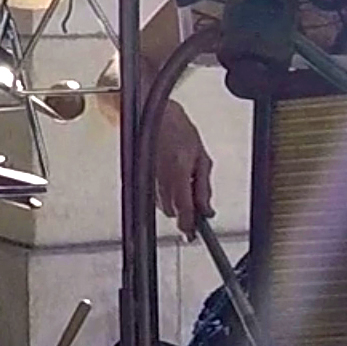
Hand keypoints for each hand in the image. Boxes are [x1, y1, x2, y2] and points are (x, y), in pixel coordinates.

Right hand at [154, 98, 213, 238]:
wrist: (149, 112)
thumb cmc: (175, 126)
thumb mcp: (201, 155)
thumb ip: (204, 185)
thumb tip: (207, 208)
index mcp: (178, 172)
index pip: (184, 211)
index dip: (190, 226)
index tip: (195, 232)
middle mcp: (160, 179)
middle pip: (173, 212)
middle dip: (184, 210)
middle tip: (195, 198)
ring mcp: (147, 179)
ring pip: (163, 206)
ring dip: (174, 201)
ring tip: (181, 179)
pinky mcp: (139, 177)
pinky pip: (154, 196)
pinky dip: (164, 193)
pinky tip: (169, 176)